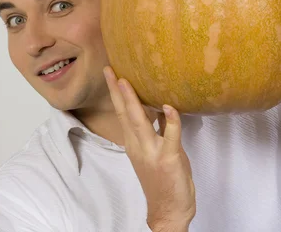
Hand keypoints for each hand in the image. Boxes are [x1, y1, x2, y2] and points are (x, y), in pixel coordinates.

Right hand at [103, 66, 195, 230]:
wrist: (168, 210)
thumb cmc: (163, 179)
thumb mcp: (156, 150)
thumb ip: (156, 129)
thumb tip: (160, 106)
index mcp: (134, 142)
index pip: (122, 112)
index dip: (115, 93)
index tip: (110, 73)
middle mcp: (138, 145)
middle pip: (125, 114)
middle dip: (117, 91)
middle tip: (110, 70)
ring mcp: (152, 152)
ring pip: (140, 122)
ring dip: (133, 101)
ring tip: (125, 82)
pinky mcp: (168, 159)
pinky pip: (170, 136)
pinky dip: (170, 120)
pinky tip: (169, 106)